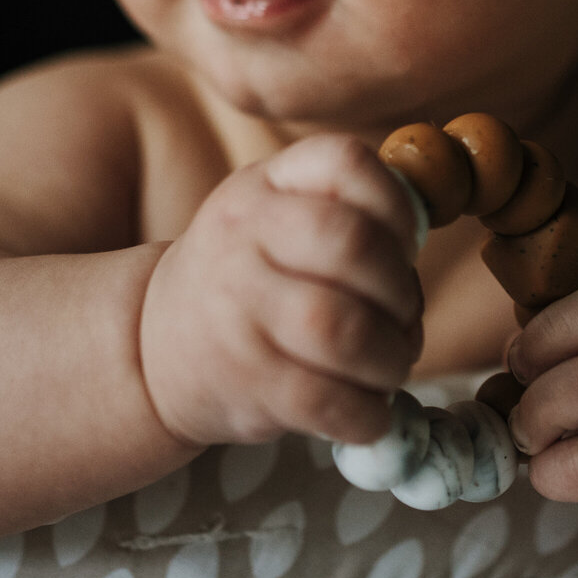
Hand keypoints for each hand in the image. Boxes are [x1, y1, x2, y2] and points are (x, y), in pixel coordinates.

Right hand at [139, 133, 424, 447]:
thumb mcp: (274, 215)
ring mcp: (237, 309)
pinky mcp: (241, 382)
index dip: (398, 205)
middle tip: (405, 317)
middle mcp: (243, 235)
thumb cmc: (245, 275)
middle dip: (402, 290)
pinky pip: (326, 401)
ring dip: (392, 358)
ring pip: (345, 329)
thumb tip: (425, 233)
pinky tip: (368, 413)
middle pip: (354, 245)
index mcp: (264, 183)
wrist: (151, 342)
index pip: (347, 162)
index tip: (407, 245)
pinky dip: (367, 415)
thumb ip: (343, 209)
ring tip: (389, 366)